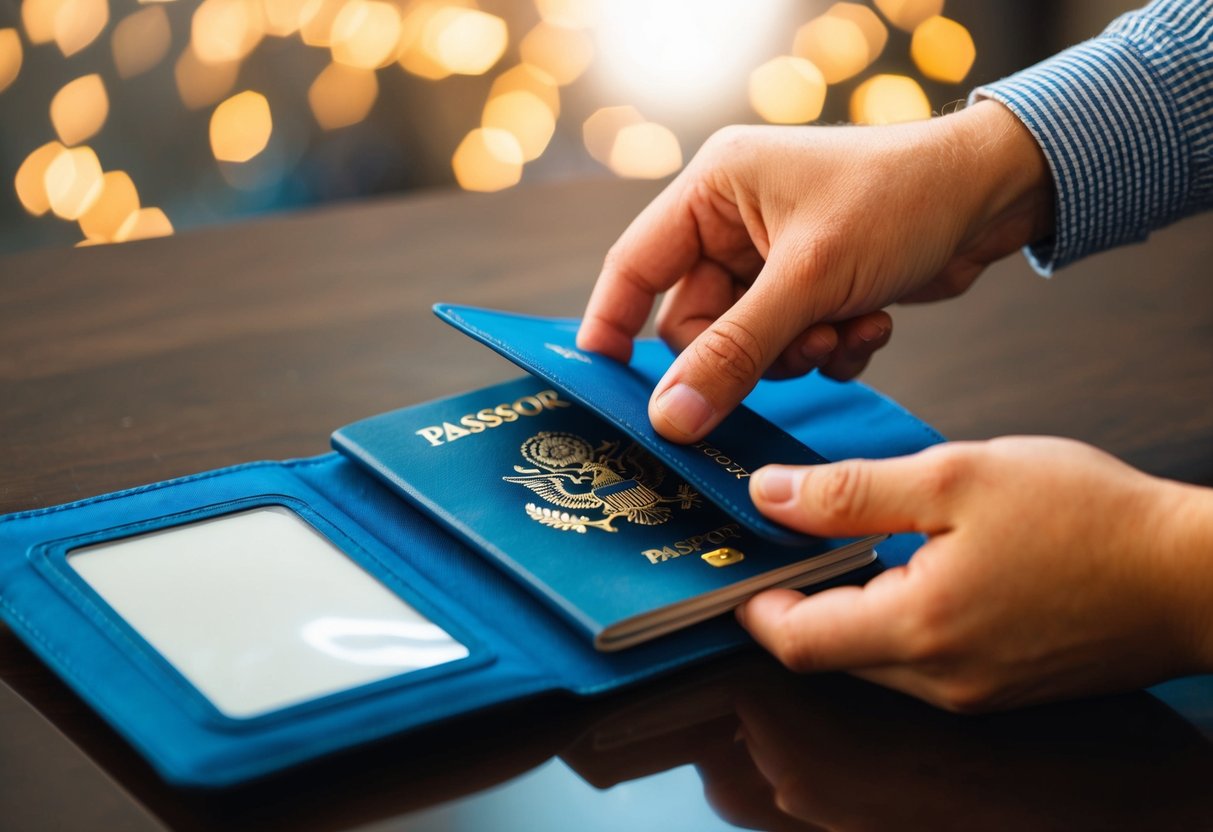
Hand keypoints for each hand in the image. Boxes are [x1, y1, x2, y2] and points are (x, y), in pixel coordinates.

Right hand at [578, 101, 1051, 441]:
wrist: (994, 197)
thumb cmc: (900, 201)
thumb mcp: (808, 280)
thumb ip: (734, 352)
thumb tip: (670, 417)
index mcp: (713, 191)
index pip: (634, 265)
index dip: (611, 324)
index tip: (599, 381)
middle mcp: (734, 223)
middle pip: (696, 323)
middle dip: (747, 352)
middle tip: (794, 351)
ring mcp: (772, 260)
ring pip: (745, 346)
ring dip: (795, 355)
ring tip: (843, 327)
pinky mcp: (810, 289)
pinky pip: (789, 347)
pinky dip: (826, 349)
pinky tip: (867, 322)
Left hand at [736, 437, 1212, 711]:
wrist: (1193, 575)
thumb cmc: (1089, 519)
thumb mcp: (956, 478)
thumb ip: (853, 492)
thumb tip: (771, 498)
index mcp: (921, 629)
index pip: (797, 641)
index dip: (753, 604)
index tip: (738, 564)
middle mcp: (940, 680)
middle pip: (829, 654)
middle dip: (795, 603)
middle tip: (783, 543)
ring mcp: (971, 691)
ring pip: (871, 657)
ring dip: (845, 607)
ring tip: (844, 543)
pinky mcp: (997, 686)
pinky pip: (918, 661)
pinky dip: (892, 618)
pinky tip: (907, 567)